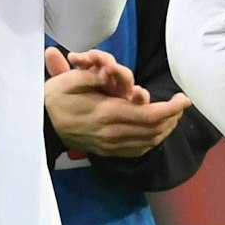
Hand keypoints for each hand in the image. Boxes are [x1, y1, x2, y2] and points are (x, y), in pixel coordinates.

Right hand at [44, 46, 190, 157]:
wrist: (40, 126)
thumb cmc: (55, 98)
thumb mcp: (73, 79)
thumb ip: (98, 74)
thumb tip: (116, 72)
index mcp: (107, 112)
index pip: (150, 115)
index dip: (171, 109)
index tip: (184, 99)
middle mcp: (113, 133)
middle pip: (154, 129)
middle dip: (172, 117)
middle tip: (180, 104)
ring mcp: (110, 146)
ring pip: (149, 141)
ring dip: (165, 128)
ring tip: (173, 115)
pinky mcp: (108, 152)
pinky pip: (138, 150)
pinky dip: (152, 140)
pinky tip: (156, 131)